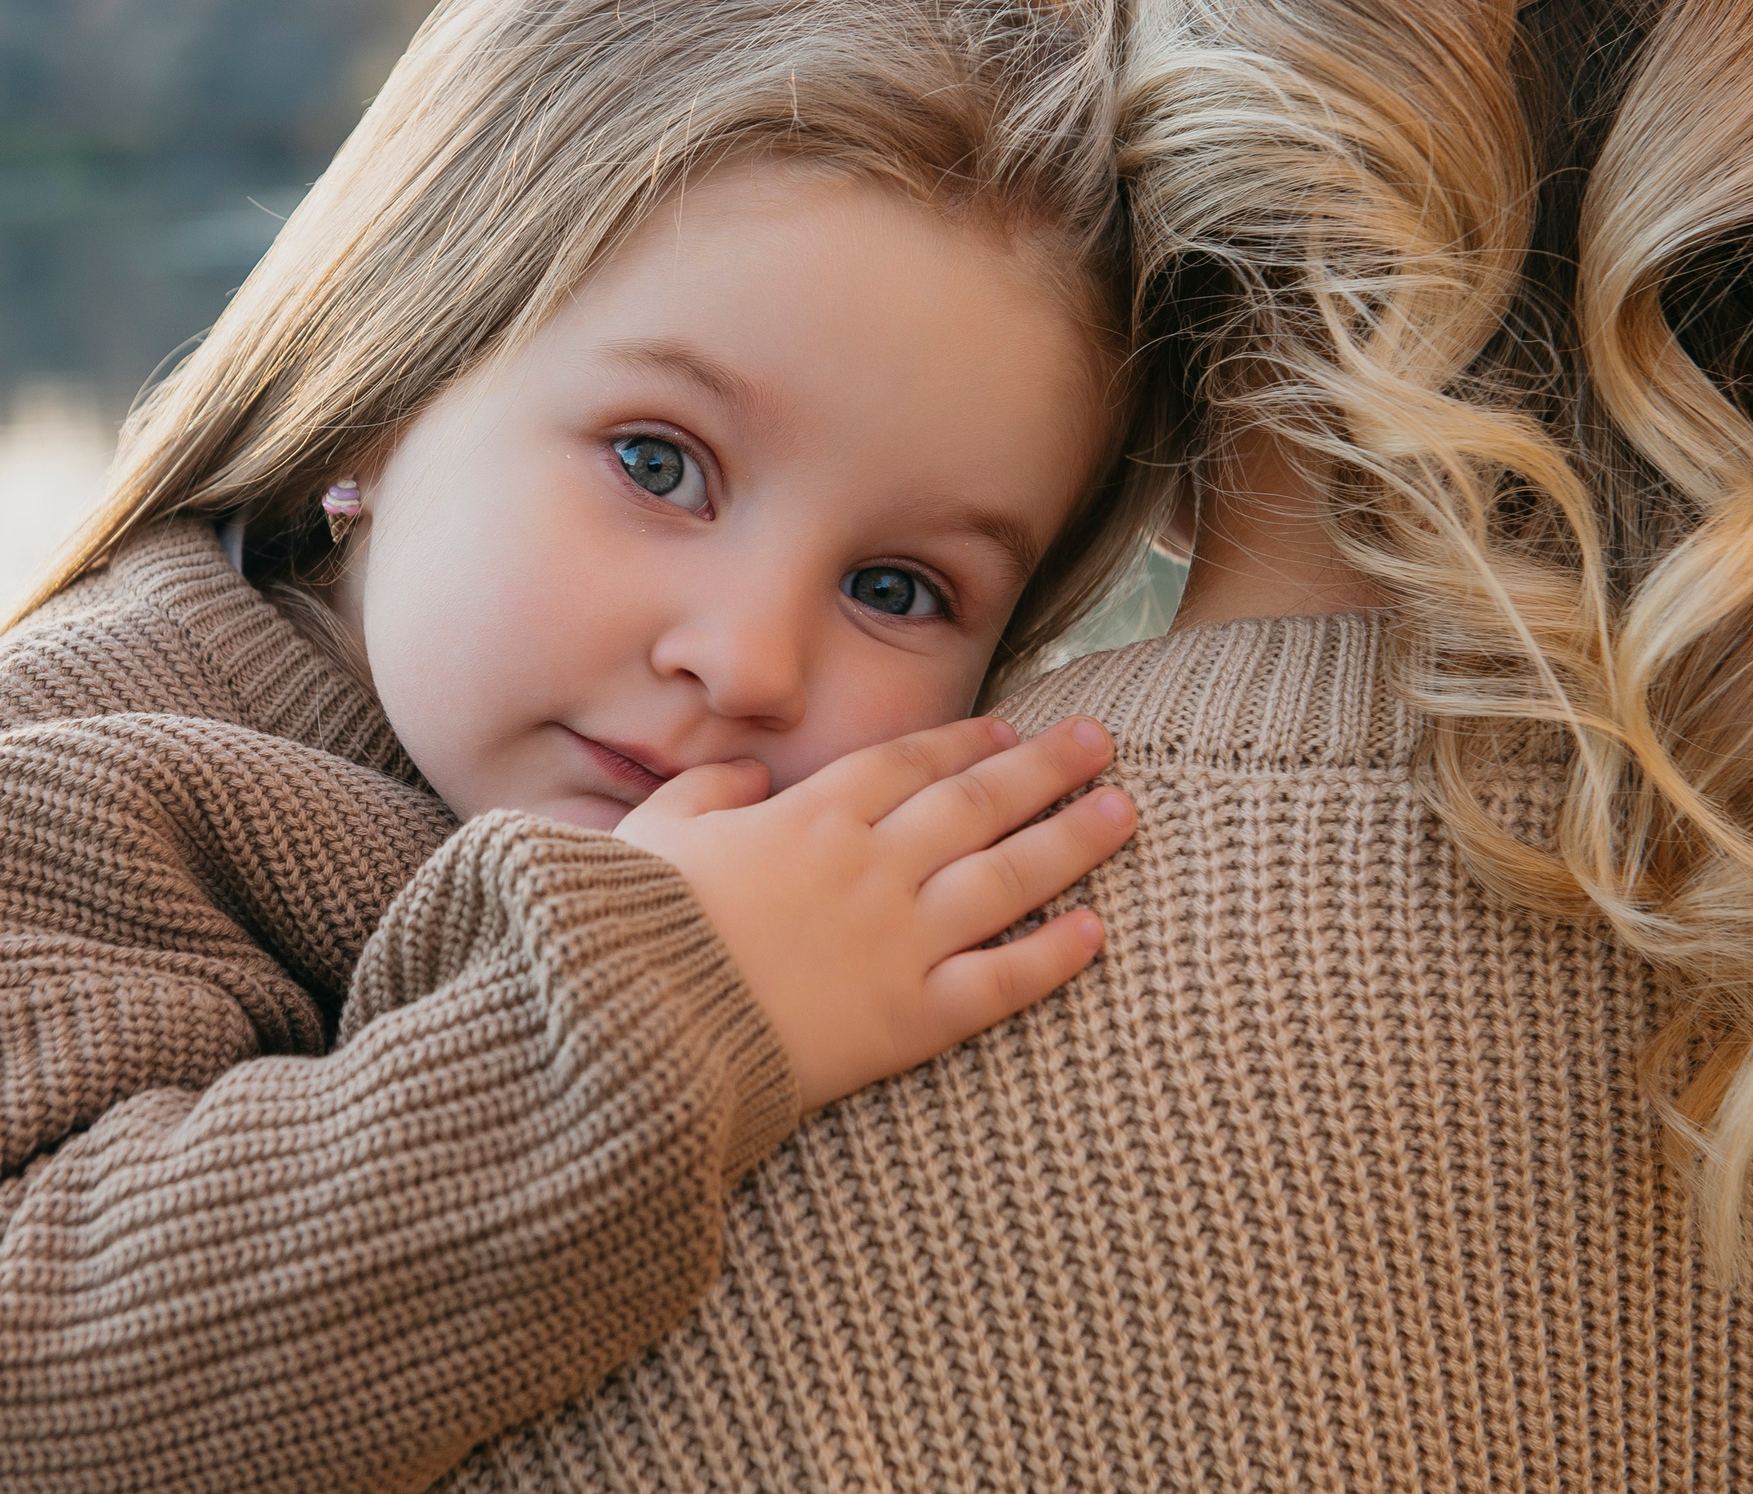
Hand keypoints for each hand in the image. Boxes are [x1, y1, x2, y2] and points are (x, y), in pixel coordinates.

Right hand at [614, 715, 1133, 1110]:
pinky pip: (1000, 982)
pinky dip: (1053, 957)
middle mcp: (870, 865)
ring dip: (1072, 841)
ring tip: (1124, 812)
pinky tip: (1096, 932)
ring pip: (1008, 877)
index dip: (965, 741)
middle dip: (1046, 767)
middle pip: (978, 803)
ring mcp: (898, 940)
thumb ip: (706, 792)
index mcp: (809, 815)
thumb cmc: (628, 929)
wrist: (637, 1027)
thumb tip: (748, 774)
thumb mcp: (653, 834)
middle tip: (1102, 741)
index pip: (908, 763)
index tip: (1010, 725)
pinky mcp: (909, 1019)